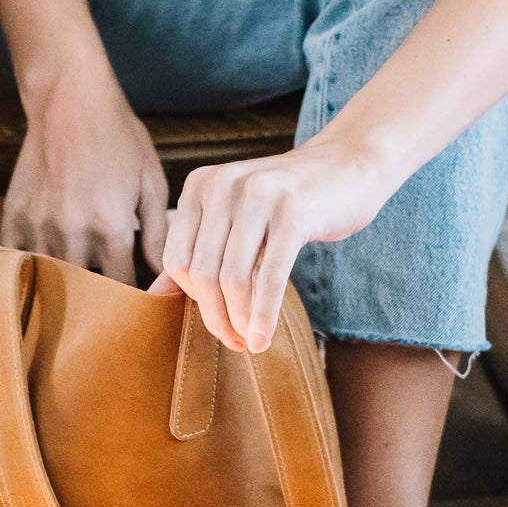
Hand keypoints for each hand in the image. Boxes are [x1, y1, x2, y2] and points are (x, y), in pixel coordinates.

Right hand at [0, 62, 167, 281]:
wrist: (70, 100)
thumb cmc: (119, 138)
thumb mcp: (151, 182)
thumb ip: (158, 234)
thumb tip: (166, 276)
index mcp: (112, 227)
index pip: (124, 287)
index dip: (134, 300)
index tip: (139, 303)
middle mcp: (73, 232)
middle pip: (87, 290)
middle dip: (101, 298)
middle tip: (110, 300)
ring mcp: (39, 225)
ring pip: (52, 279)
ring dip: (66, 285)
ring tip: (78, 288)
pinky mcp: (14, 215)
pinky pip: (18, 261)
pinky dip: (31, 269)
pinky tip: (44, 267)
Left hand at [152, 136, 390, 352]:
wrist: (350, 165)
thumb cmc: (291, 200)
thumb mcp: (237, 216)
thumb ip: (200, 248)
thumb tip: (156, 294)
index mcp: (201, 185)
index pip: (177, 259)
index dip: (193, 300)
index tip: (218, 322)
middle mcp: (223, 185)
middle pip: (202, 272)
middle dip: (216, 317)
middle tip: (235, 341)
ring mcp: (258, 195)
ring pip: (232, 278)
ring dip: (240, 320)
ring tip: (251, 341)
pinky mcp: (293, 211)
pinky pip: (269, 276)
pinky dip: (264, 314)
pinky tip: (265, 335)